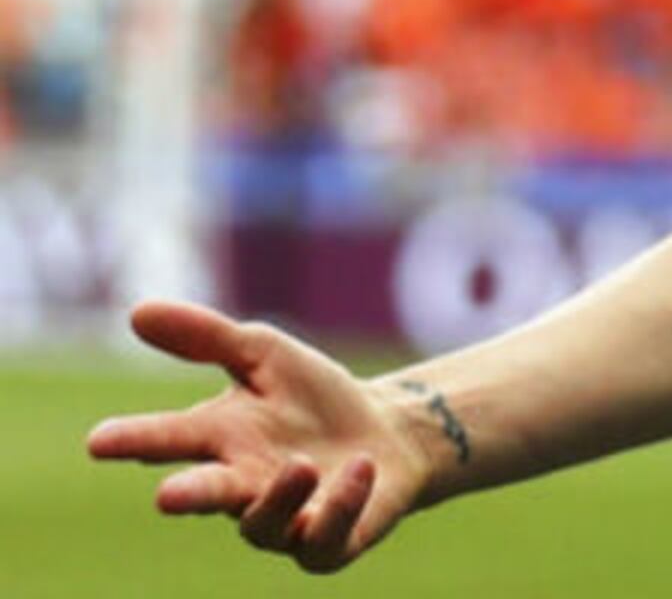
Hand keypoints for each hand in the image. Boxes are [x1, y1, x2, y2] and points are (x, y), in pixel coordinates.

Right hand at [84, 299, 437, 574]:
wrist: (390, 436)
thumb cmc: (315, 398)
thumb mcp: (265, 356)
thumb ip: (207, 338)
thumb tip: (137, 311)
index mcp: (219, 440)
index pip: (169, 439)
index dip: (134, 440)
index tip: (99, 441)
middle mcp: (242, 487)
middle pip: (206, 495)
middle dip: (189, 495)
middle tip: (168, 496)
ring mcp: (283, 520)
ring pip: (264, 523)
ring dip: (281, 495)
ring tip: (302, 464)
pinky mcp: (327, 542)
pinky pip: (325, 536)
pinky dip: (341, 504)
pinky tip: (360, 468)